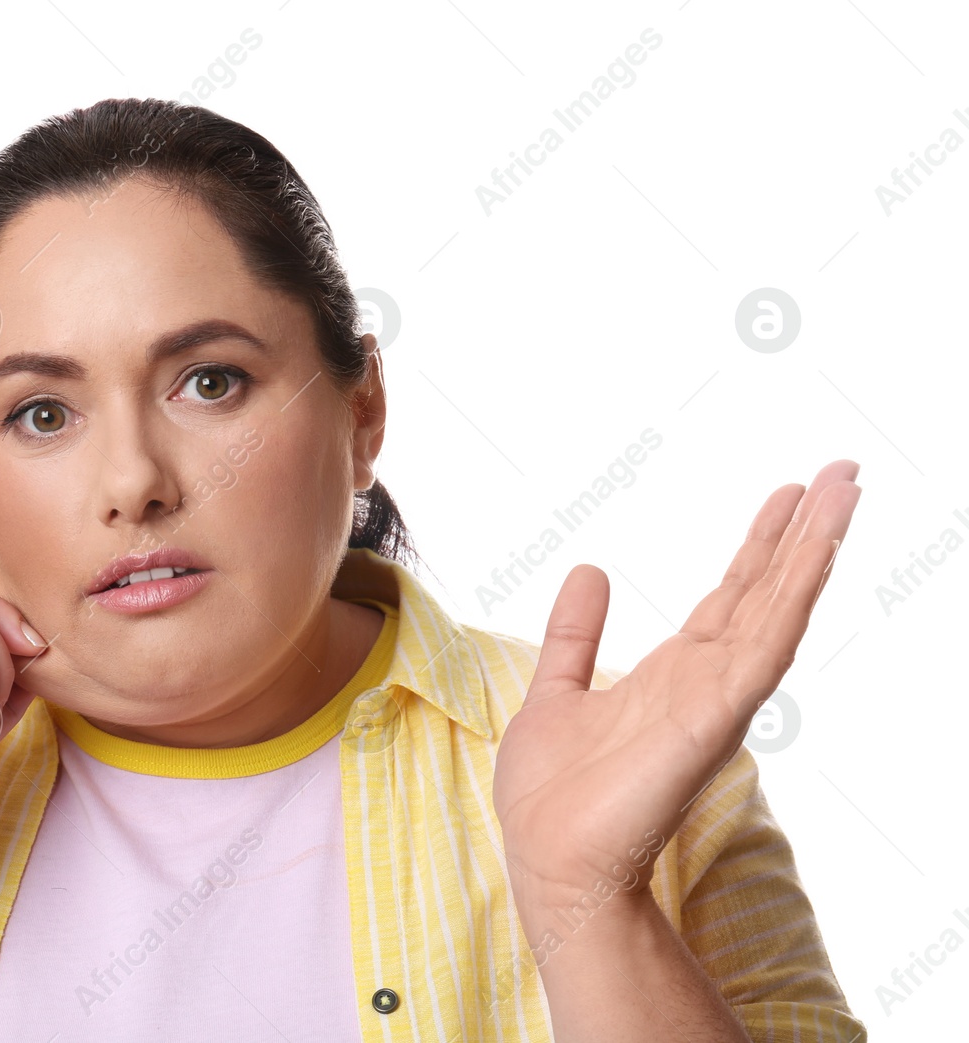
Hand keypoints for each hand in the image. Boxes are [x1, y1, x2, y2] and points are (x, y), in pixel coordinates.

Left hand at [492, 460, 861, 909]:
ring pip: (778, 607)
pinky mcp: (716, 714)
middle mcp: (706, 681)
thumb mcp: (556, 692)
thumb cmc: (553, 796)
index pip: (731, 597)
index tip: (791, 494)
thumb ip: (576, 636)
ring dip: (813, 547)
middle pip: (766, 591)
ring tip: (846, 486)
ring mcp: (718, 697)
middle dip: (804, 531)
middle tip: (842, 470)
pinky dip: (794, 593)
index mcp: (673, 675)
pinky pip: (767, 644)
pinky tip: (817, 548)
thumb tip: (590, 571)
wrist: (550, 859)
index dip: (761, 546)